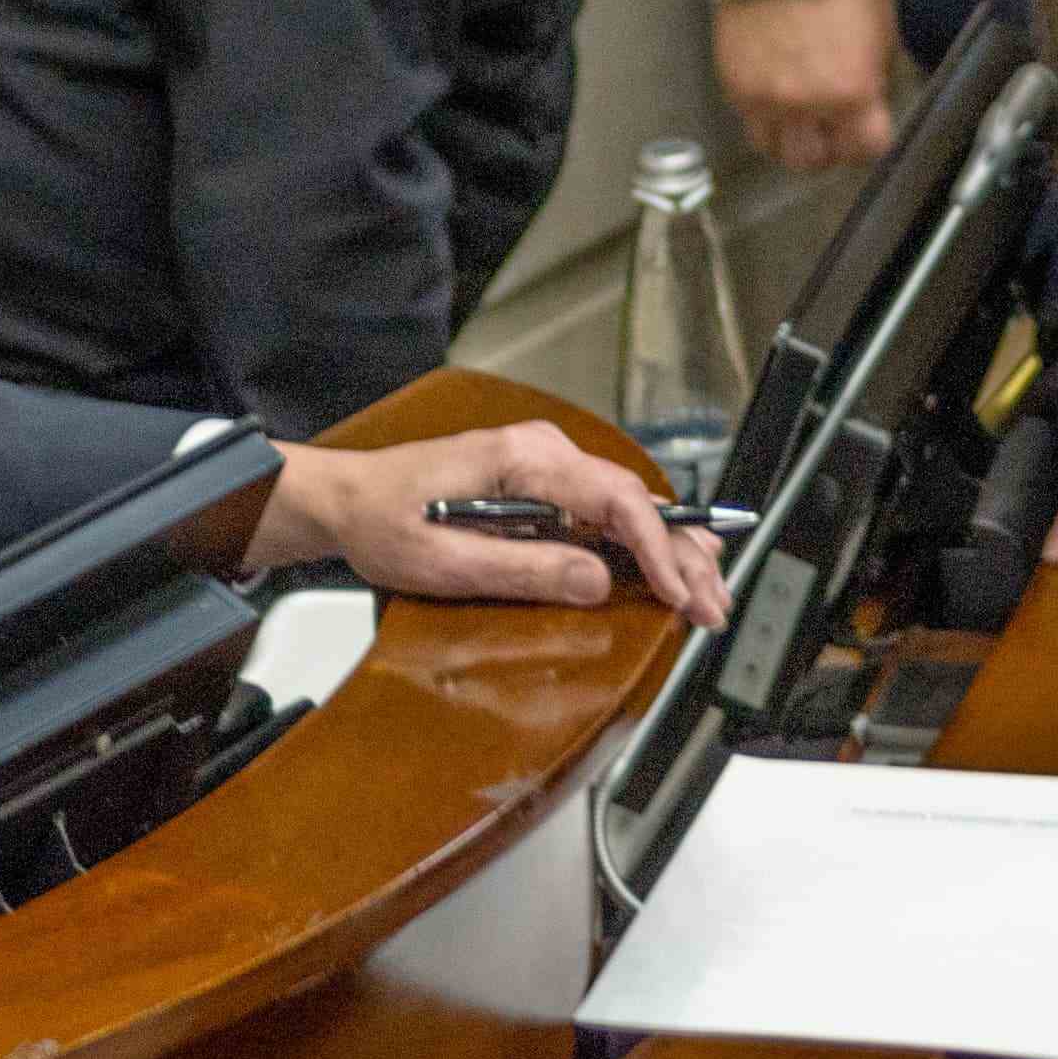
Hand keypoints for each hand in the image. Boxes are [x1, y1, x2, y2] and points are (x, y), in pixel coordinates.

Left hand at [250, 424, 731, 627]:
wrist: (344, 500)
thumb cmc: (382, 520)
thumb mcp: (444, 559)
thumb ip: (524, 569)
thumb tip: (598, 581)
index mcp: (521, 459)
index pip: (613, 499)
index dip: (657, 549)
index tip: (680, 592)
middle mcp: (541, 452)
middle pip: (633, 501)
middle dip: (681, 554)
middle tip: (713, 606)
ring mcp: (542, 465)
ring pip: (626, 506)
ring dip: (668, 551)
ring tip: (706, 594)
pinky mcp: (539, 485)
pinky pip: (603, 510)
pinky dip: (639, 543)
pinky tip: (668, 569)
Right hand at [710, 0, 900, 170]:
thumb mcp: (881, 32)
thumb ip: (873, 78)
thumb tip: (869, 104)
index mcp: (851, 92)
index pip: (865, 150)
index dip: (867, 141)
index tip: (865, 131)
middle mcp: (805, 104)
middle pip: (813, 161)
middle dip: (825, 147)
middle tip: (829, 128)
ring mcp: (763, 98)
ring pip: (773, 149)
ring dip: (788, 139)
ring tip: (797, 118)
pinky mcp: (734, 85)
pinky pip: (749, 120)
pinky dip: (762, 114)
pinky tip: (774, 93)